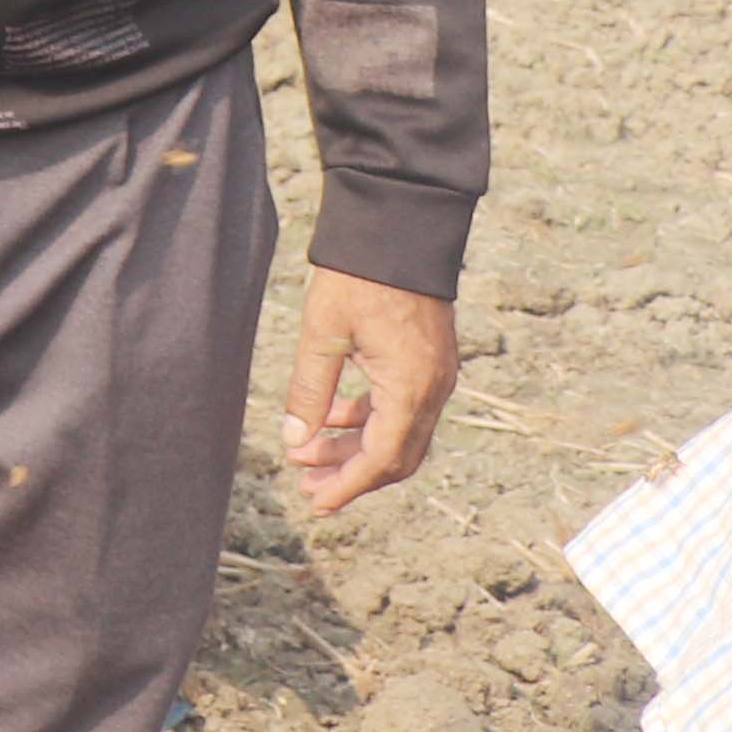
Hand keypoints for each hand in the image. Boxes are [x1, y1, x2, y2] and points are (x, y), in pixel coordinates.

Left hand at [283, 270, 456, 514]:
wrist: (399, 228)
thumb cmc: (359, 277)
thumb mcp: (323, 333)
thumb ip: (310, 390)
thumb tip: (295, 441)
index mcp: (412, 387)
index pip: (382, 459)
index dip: (348, 485)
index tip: (316, 502)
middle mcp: (434, 389)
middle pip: (397, 456)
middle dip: (351, 475)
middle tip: (308, 487)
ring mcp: (436, 377)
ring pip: (399, 434)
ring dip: (356, 448)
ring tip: (307, 454)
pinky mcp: (429, 364)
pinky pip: (403, 410)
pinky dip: (368, 421)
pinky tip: (331, 419)